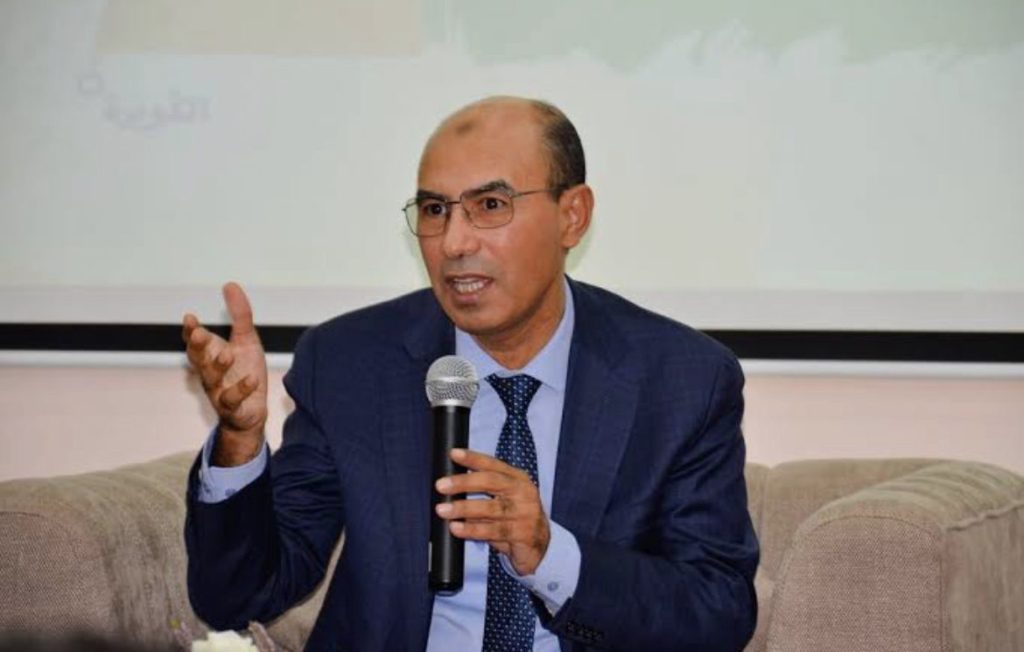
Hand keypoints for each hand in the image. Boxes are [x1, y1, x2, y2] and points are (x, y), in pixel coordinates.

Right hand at [182, 282, 267, 465]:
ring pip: (212, 380)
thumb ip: (239, 315)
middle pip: (198, 360)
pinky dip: (241, 390)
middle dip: (196, 346)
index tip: (189, 317)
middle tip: (199, 333)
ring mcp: (219, 391)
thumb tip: (229, 285)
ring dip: (218, 366)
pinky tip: (251, 379)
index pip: (195, 342)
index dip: (190, 331)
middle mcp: (210, 373)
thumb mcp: (246, 340)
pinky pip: (232, 400)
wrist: (251, 411)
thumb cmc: (244, 372)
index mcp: (210, 356)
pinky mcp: (233, 408)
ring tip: (227, 354)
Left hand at [434, 448, 549, 574]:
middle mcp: (523, 493)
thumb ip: (484, 490)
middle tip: (441, 485)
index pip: (493, 465)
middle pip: (491, 482)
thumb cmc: (515, 517)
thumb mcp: (505, 498)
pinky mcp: (522, 534)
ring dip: (464, 508)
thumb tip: (451, 483)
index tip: (454, 454)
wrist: (540, 545)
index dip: (473, 458)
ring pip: (490, 508)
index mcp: (518, 478)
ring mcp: (524, 514)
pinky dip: (472, 529)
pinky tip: (456, 528)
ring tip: (443, 510)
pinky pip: (493, 531)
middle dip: (464, 482)